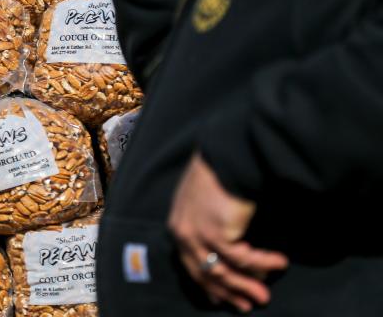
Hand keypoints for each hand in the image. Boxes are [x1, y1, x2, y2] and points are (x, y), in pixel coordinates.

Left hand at [169, 154, 288, 312]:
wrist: (227, 156)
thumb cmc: (219, 173)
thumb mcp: (207, 202)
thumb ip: (210, 224)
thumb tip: (231, 248)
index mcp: (178, 224)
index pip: (190, 263)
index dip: (207, 283)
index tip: (222, 298)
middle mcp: (182, 232)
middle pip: (204, 273)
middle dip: (228, 291)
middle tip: (247, 305)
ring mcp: (196, 235)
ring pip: (222, 271)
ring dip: (247, 284)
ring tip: (265, 294)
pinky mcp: (216, 234)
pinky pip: (243, 258)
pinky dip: (263, 262)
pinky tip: (280, 262)